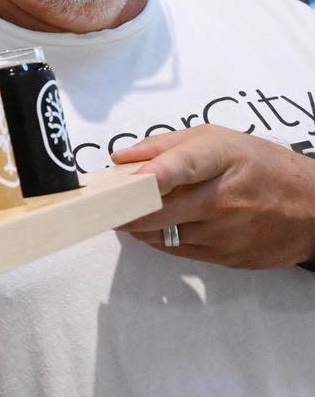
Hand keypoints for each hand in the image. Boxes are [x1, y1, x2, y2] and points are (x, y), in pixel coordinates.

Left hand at [112, 124, 314, 268]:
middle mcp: (222, 198)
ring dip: (137, 225)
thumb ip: (163, 146)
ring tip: (131, 212)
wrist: (314, 207)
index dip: (150, 173)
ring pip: (160, 234)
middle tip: (102, 203)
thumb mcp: (216, 139)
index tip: (125, 179)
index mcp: (220, 159)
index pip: (181, 166)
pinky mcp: (227, 257)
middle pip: (157, 210)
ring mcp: (225, 232)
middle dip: (122, 208)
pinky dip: (159, 238)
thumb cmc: (260, 165)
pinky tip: (157, 226)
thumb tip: (121, 158)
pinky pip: (177, 250)